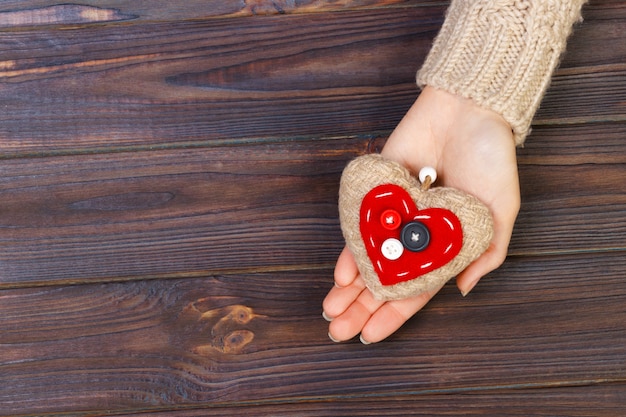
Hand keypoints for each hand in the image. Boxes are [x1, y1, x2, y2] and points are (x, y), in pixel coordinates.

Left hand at [323, 86, 519, 342]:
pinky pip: (358, 224)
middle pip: (383, 279)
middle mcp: (414, 233)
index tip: (370, 336)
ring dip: (347, 287)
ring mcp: (393, 213)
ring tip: (330, 312)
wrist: (467, 109)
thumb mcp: (501, 209)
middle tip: (337, 332)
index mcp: (443, 244)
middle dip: (360, 307)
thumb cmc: (492, 158)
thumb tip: (462, 290)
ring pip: (366, 257)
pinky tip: (339, 275)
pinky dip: (349, 249)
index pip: (414, 289)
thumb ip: (487, 252)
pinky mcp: (376, 190)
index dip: (393, 314)